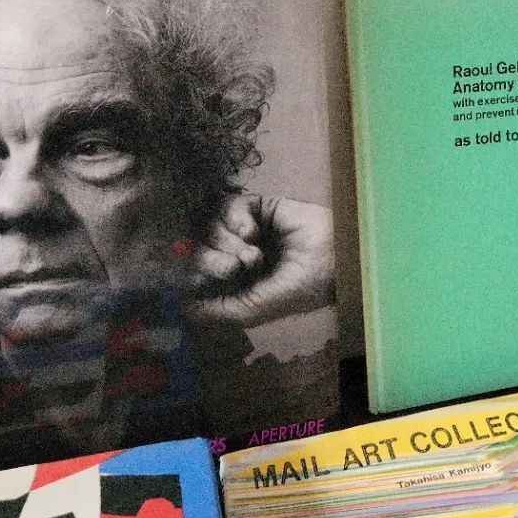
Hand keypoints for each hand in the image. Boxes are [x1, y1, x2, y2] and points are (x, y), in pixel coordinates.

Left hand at [187, 195, 333, 326]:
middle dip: (211, 260)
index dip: (189, 276)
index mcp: (234, 281)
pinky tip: (252, 231)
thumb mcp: (257, 309)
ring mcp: (244, 230)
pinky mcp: (256, 207)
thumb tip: (183, 306)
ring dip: (226, 241)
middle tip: (235, 267)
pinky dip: (235, 219)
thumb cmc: (301, 288)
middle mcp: (234, 255)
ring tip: (253, 252)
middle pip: (198, 250)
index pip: (195, 274)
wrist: (334, 258)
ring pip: (209, 227)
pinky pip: (227, 206)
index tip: (192, 281)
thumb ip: (220, 311)